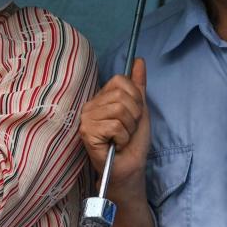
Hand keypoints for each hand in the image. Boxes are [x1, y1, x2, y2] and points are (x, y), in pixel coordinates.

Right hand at [79, 58, 150, 197]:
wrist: (130, 167)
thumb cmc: (133, 141)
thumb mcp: (140, 109)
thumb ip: (138, 85)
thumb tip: (139, 60)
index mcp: (101, 97)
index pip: (120, 80)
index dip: (135, 98)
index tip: (134, 115)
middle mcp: (90, 105)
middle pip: (122, 95)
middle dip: (134, 115)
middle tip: (128, 129)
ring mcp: (86, 118)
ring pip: (119, 110)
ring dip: (129, 128)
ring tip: (122, 137)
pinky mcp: (87, 132)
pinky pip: (115, 126)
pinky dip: (122, 138)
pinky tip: (115, 145)